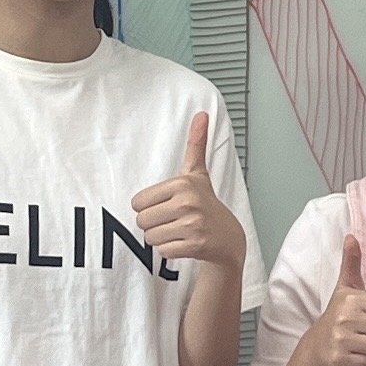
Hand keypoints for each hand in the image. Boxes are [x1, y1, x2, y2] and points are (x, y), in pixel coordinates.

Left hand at [132, 114, 242, 270]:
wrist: (228, 238)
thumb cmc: (206, 204)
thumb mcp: (197, 173)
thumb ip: (196, 144)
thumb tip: (202, 113)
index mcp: (182, 184)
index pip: (138, 202)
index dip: (149, 207)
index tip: (167, 205)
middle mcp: (188, 202)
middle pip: (142, 221)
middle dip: (154, 224)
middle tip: (173, 221)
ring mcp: (193, 225)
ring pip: (151, 237)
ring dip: (161, 238)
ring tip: (179, 231)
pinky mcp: (195, 245)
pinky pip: (163, 251)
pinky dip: (171, 250)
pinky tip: (185, 243)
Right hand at [312, 237, 365, 365]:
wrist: (316, 344)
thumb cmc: (338, 313)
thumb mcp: (345, 287)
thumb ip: (352, 263)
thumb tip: (351, 237)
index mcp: (352, 299)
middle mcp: (346, 319)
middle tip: (365, 328)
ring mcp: (342, 341)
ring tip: (360, 340)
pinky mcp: (341, 360)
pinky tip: (354, 352)